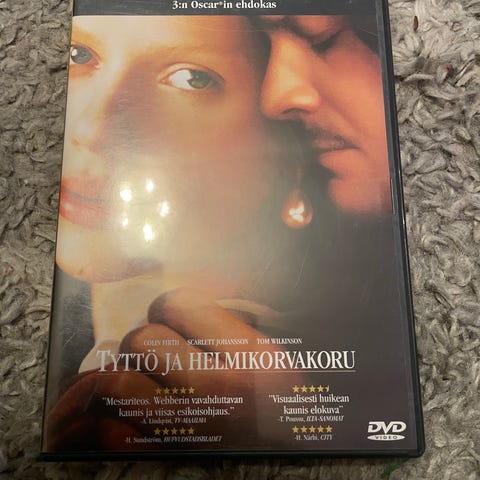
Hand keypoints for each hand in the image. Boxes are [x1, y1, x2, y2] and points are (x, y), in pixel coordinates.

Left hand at [46, 288, 305, 450]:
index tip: (172, 321)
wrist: (286, 459)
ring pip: (117, 383)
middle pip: (140, 341)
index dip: (167, 307)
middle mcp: (221, 390)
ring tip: (137, 381)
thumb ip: (227, 322)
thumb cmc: (275, 404)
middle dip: (141, 343)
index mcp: (252, 356)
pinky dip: (114, 421)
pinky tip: (132, 417)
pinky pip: (112, 430)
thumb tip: (180, 296)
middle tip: (154, 354)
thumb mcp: (268, 358)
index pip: (178, 304)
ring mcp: (192, 429)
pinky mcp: (168, 460)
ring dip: (120, 379)